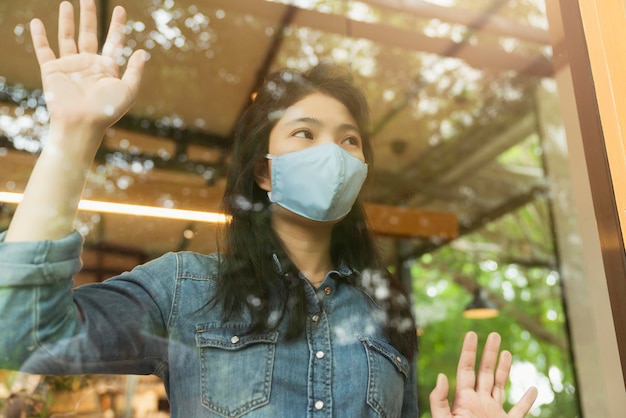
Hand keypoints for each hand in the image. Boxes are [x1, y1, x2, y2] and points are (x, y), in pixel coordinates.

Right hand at [30, 0, 144, 132]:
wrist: (82, 122)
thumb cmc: (107, 110)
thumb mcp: (128, 90)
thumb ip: (135, 70)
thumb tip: (142, 51)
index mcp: (107, 68)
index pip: (113, 41)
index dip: (117, 26)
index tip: (120, 9)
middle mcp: (88, 64)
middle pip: (89, 34)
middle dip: (89, 16)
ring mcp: (70, 66)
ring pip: (67, 37)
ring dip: (67, 21)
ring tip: (66, 4)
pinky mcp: (52, 70)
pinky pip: (44, 50)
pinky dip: (39, 37)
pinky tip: (37, 22)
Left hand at [429, 332, 537, 417]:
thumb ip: (440, 401)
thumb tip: (442, 376)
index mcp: (464, 400)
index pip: (466, 369)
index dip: (468, 351)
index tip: (471, 333)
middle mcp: (479, 403)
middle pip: (485, 372)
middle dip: (489, 353)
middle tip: (493, 334)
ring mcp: (493, 414)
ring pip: (501, 386)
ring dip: (505, 369)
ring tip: (508, 352)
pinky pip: (519, 411)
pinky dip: (527, 400)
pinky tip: (533, 389)